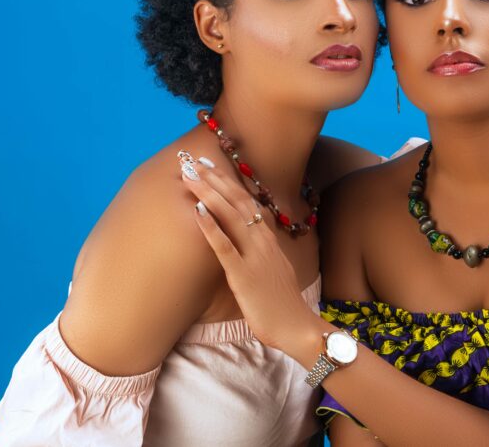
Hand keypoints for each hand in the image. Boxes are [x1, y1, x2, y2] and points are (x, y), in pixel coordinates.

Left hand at [179, 152, 321, 354]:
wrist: (297, 327)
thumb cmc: (283, 304)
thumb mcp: (274, 270)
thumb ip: (261, 253)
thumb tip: (247, 242)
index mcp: (269, 240)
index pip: (248, 203)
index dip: (229, 183)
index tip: (213, 166)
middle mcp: (262, 241)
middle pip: (238, 202)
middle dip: (215, 180)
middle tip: (195, 161)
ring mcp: (254, 256)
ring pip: (230, 216)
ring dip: (209, 193)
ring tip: (191, 176)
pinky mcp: (243, 275)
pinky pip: (224, 246)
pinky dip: (210, 227)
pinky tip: (196, 212)